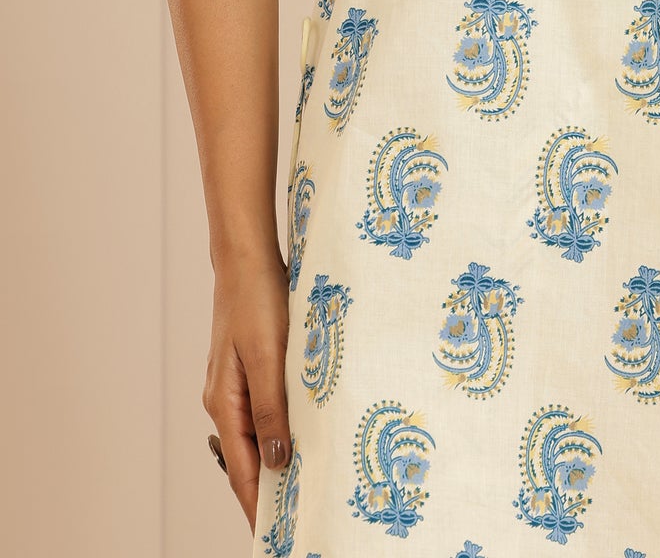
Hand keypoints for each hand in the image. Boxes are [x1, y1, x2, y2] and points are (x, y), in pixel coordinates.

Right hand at [201, 246, 292, 532]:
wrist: (248, 257)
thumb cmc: (256, 299)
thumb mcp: (268, 355)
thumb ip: (272, 408)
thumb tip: (278, 461)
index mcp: (225, 403)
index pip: (242, 468)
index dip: (257, 503)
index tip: (275, 533)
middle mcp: (226, 399)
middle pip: (248, 456)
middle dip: (270, 488)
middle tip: (300, 513)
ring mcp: (237, 384)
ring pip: (258, 433)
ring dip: (278, 457)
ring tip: (306, 483)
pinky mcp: (251, 367)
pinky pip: (265, 409)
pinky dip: (281, 427)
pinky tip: (302, 431)